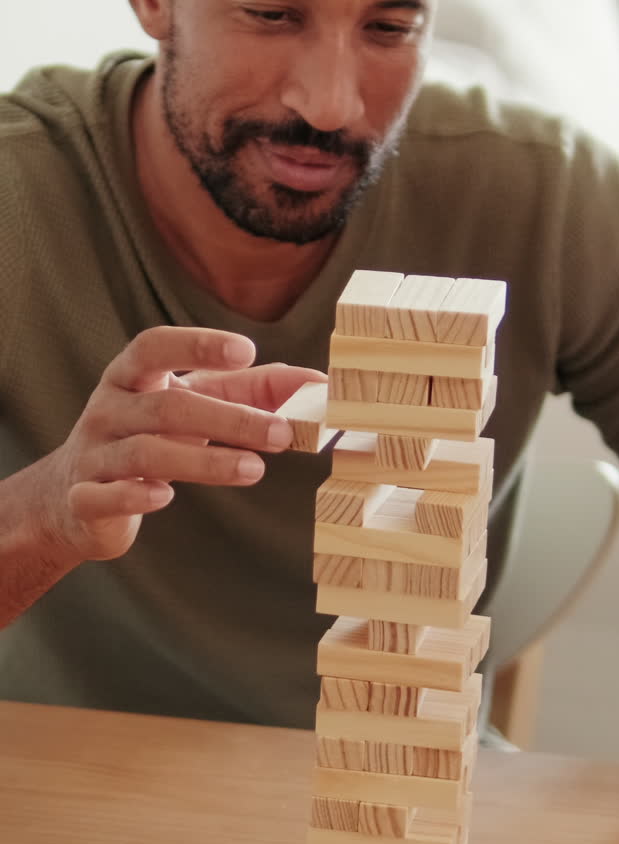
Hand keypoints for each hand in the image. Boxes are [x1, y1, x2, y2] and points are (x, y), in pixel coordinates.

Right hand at [39, 326, 324, 561]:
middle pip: (168, 407)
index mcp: (131, 377)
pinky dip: (135, 496)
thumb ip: (253, 391)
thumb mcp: (194, 404)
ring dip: (204, 462)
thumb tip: (319, 384)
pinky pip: (105, 495)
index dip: (198, 344)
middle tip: (281, 434)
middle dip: (229, 420)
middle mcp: (108, 409)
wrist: (75, 495)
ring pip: (146, 453)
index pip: (154, 346)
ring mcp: (93, 454)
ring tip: (255, 470)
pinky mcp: (84, 499)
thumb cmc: (149, 437)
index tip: (246, 351)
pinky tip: (166, 497)